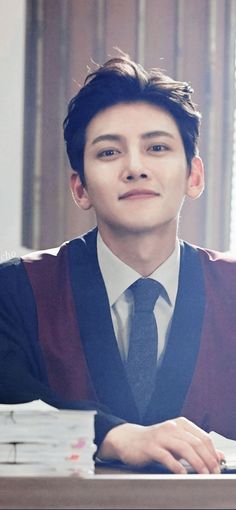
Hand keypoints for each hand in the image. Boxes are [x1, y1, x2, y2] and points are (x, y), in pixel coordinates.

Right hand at [98, 417, 224, 473]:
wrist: (128, 440)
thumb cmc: (155, 442)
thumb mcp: (177, 442)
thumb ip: (196, 448)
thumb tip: (218, 456)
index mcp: (181, 424)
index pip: (203, 437)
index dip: (213, 452)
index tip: (217, 466)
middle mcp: (172, 427)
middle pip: (195, 442)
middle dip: (207, 459)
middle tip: (212, 472)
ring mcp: (160, 436)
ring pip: (183, 448)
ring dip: (196, 463)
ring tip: (202, 474)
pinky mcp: (150, 446)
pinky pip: (166, 456)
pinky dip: (176, 466)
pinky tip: (182, 473)